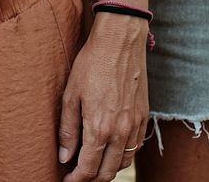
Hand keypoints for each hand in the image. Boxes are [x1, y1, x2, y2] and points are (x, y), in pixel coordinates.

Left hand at [59, 15, 148, 181]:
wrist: (120, 41)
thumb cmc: (92, 63)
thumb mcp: (70, 94)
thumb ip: (68, 129)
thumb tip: (65, 157)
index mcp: (99, 127)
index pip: (88, 169)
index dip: (76, 180)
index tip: (67, 180)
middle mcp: (120, 131)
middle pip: (108, 172)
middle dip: (91, 180)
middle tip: (78, 177)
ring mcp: (134, 124)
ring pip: (123, 162)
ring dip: (108, 170)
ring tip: (93, 165)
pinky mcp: (144, 115)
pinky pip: (135, 147)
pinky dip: (123, 155)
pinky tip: (112, 150)